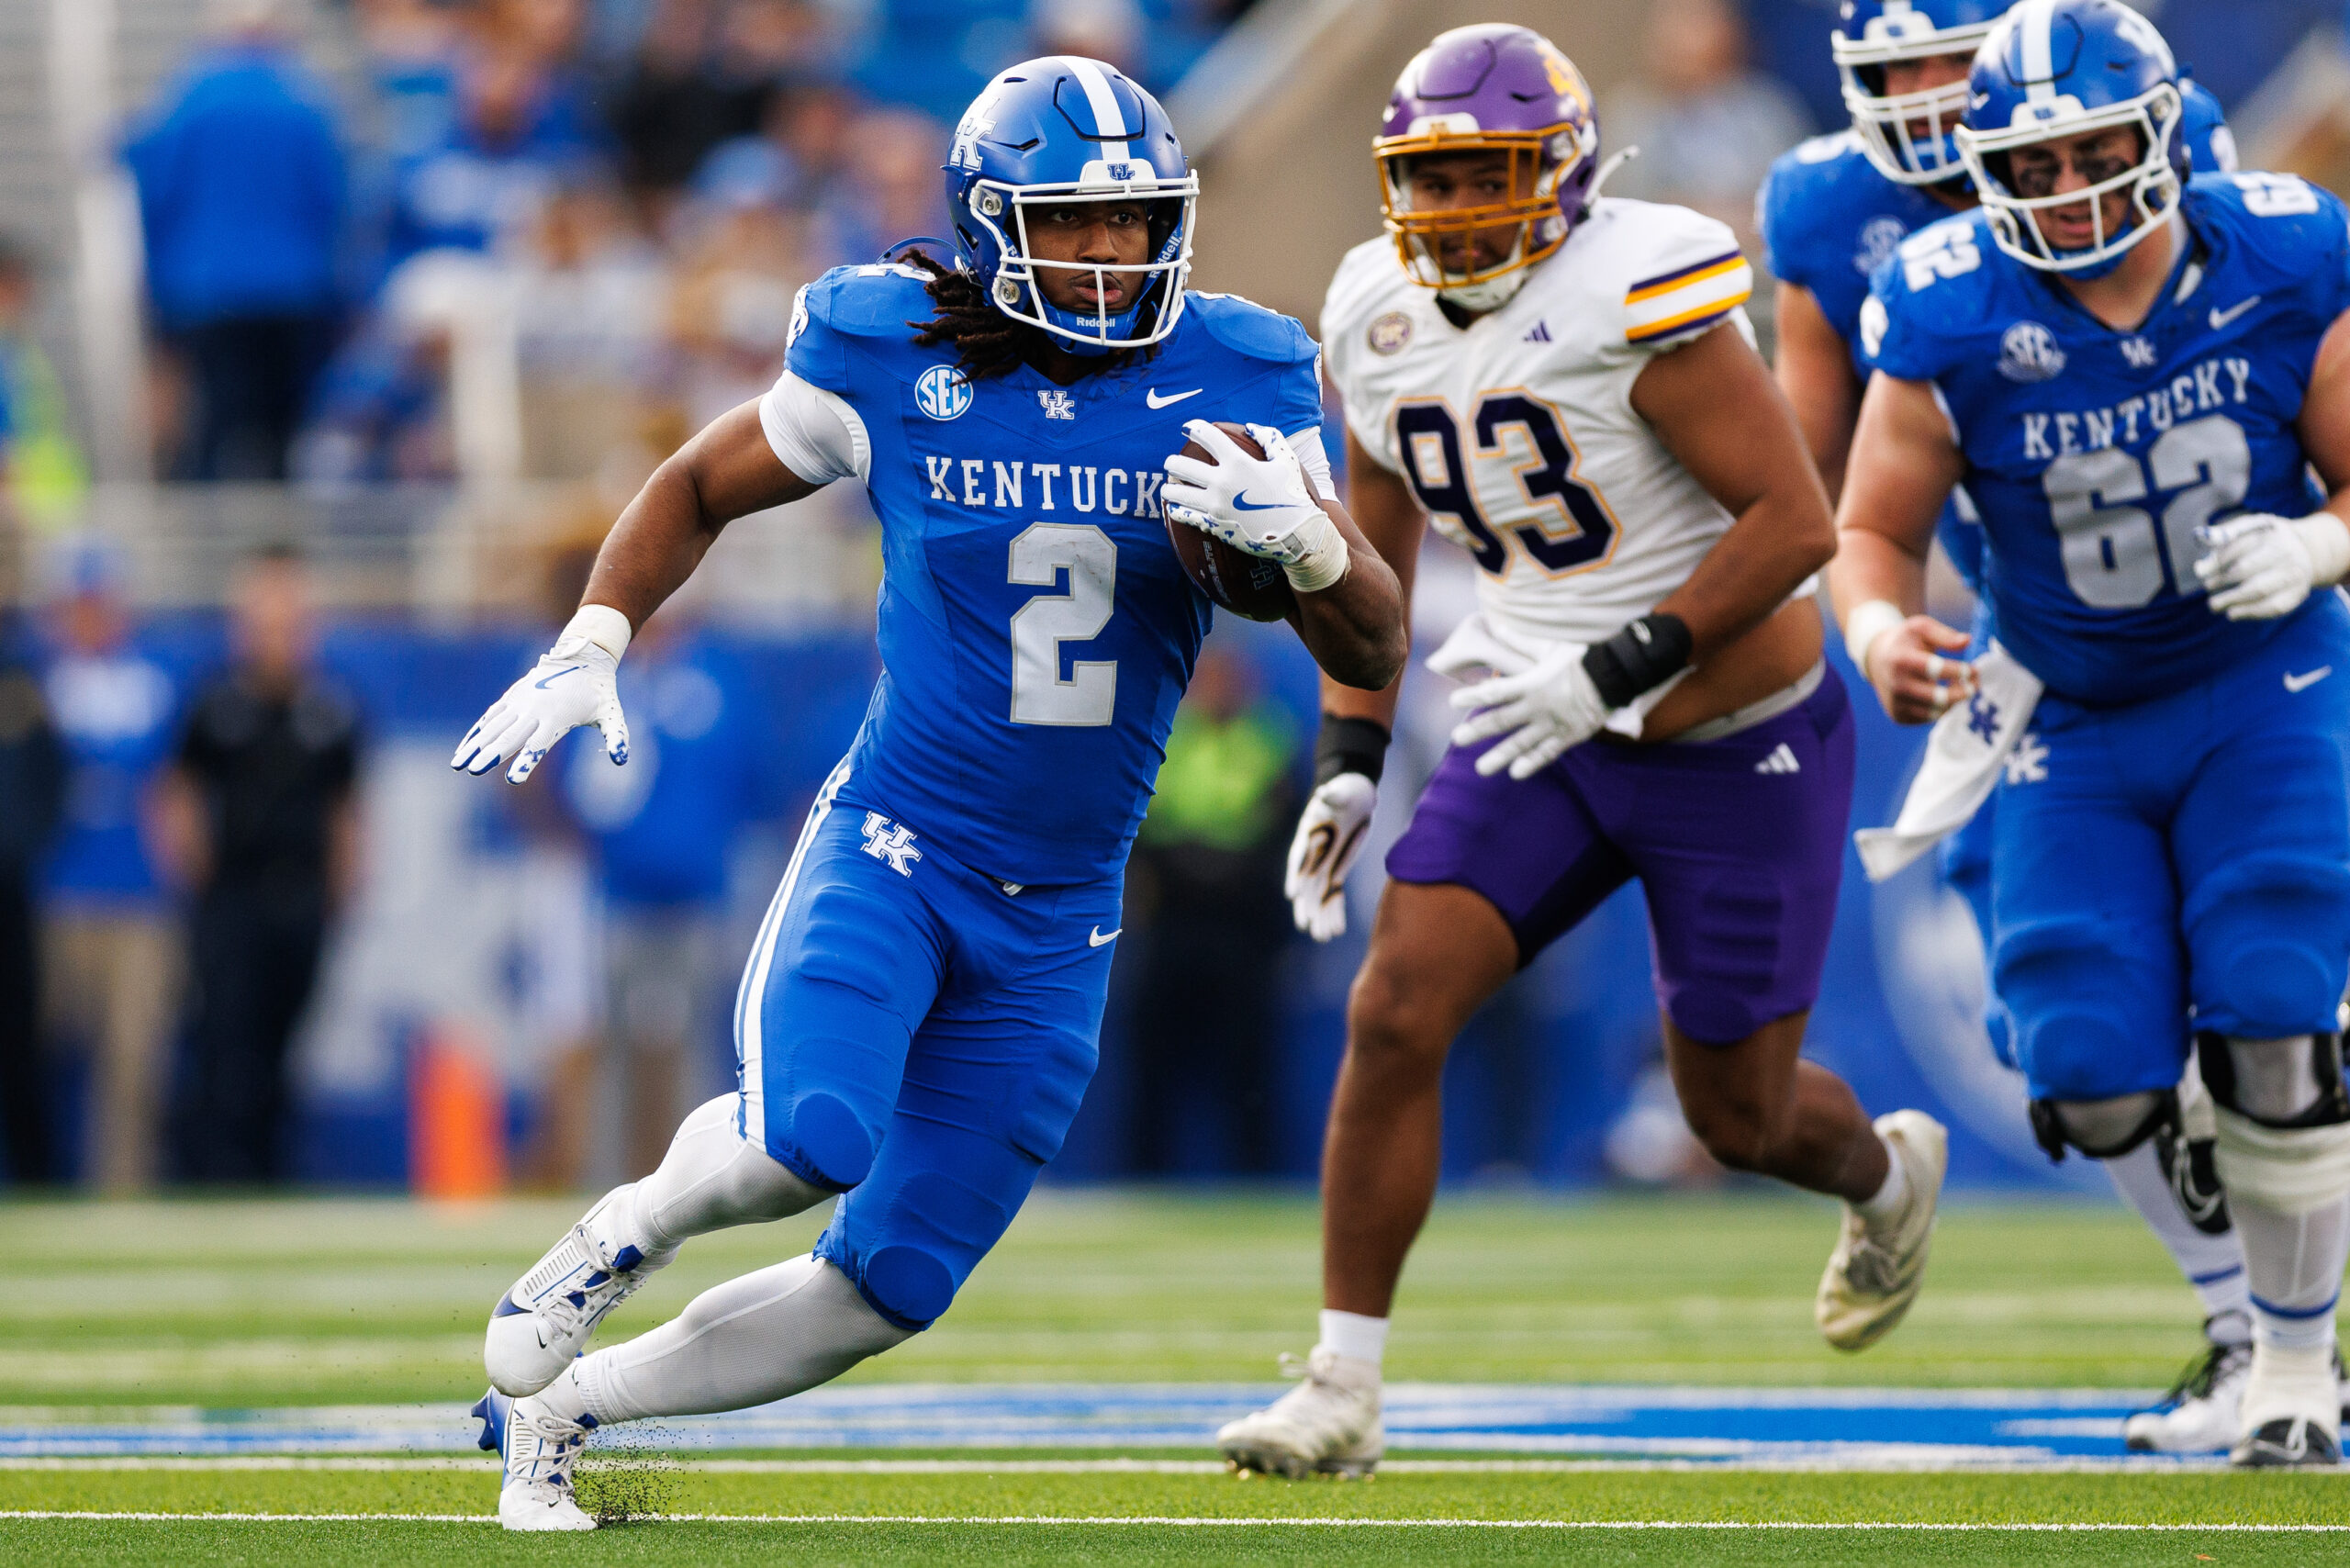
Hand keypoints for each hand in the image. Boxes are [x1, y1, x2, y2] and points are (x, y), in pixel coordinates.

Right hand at [451, 636, 627, 784]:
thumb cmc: (599, 692)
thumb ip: (618, 737)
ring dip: (475, 745)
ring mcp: (520, 701)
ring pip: (493, 726)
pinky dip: (476, 732)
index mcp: (557, 717)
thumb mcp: (612, 714)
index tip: (514, 780)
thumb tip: (621, 761)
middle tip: (474, 771)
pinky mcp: (512, 697)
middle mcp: (534, 709)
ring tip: (457, 764)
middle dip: (491, 754)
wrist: (582, 658)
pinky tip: (463, 748)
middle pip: (510, 736)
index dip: (526, 761)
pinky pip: (490, 717)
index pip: (539, 744)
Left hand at [1163, 420, 1346, 588]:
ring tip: (1168, 487)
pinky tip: (1174, 507)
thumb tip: (1250, 427)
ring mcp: (1215, 506)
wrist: (1296, 533)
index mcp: (1238, 463)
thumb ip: (1269, 438)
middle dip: (1172, 462)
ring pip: (1176, 493)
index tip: (1187, 427)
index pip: (1208, 436)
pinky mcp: (1213, 525)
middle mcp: (1222, 482)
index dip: (1194, 427)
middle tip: (1170, 463)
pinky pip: (1184, 516)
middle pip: (1181, 466)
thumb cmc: (1292, 494)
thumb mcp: (1286, 461)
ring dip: (1169, 488)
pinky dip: (1176, 511)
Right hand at [1285, 772, 1376, 941]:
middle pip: (1307, 884)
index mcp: (1309, 836)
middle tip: (1306, 925)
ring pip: (1319, 895)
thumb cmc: (1344, 790)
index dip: (1296, 875)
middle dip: (1307, 905)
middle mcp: (1313, 854)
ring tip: (1321, 936)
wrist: (1353, 794)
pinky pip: (1334, 893)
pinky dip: (1335, 910)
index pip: (1300, 857)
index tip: (1294, 893)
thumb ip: (1332, 795)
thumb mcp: (1340, 790)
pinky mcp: (1338, 868)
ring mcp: (1325, 863)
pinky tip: (1336, 929)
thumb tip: (1325, 792)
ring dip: (1320, 915)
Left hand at [1448, 640, 1604, 778]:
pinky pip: (1547, 753)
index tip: (1453, 702)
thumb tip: (1497, 627)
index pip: (1495, 691)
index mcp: (1531, 683)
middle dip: (1477, 731)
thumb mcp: (1549, 648)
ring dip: (1499, 756)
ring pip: (1521, 743)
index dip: (1473, 696)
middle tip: (1456, 740)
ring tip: (1481, 769)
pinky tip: (1516, 773)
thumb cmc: (1580, 659)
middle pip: (1502, 720)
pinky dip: (1531, 763)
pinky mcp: (1568, 736)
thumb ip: (1520, 643)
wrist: (1615, 676)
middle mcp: (1538, 706)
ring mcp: (1552, 724)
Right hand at [1860, 615, 1973, 724]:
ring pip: (1936, 712)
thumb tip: (1966, 641)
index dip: (1960, 671)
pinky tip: (1944, 695)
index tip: (1974, 669)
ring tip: (1961, 688)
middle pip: (1939, 697)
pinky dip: (1942, 708)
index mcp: (1901, 660)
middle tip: (1974, 685)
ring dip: (1955, 702)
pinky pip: (1928, 718)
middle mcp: (1896, 685)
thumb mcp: (1921, 628)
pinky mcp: (1898, 717)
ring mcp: (1895, 703)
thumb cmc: (1906, 641)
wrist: (1876, 660)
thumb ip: (1944, 634)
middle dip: (1963, 692)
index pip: (1937, 670)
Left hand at [2196, 514, 2323, 620]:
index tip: (2201, 573)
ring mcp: (2295, 575)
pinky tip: (2232, 613)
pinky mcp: (2298, 593)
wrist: (2306, 549)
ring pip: (2260, 590)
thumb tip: (2198, 569)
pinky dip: (2250, 613)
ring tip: (2214, 605)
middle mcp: (2287, 554)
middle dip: (2223, 582)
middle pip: (2247, 569)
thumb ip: (2222, 539)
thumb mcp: (2247, 529)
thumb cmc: (2265, 540)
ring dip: (2233, 600)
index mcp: (2272, 534)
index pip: (2239, 550)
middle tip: (2207, 587)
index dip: (2217, 563)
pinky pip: (2274, 607)